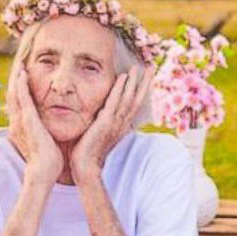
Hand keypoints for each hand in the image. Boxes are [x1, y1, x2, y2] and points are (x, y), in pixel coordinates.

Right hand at [6, 64, 61, 183]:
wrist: (44, 172)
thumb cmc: (48, 162)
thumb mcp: (45, 144)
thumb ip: (45, 136)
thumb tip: (51, 133)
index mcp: (22, 128)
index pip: (19, 106)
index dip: (19, 92)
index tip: (23, 80)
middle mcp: (17, 123)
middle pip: (13, 96)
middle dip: (15, 81)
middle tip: (19, 66)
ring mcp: (21, 121)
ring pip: (14, 93)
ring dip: (16, 78)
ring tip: (20, 64)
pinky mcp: (27, 120)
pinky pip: (22, 97)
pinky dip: (21, 84)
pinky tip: (23, 73)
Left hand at [70, 65, 154, 181]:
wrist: (85, 167)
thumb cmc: (88, 154)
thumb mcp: (98, 136)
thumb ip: (102, 125)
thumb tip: (99, 118)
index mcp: (121, 126)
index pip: (134, 105)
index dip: (141, 91)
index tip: (146, 78)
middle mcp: (121, 123)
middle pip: (136, 100)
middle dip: (144, 83)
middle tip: (151, 68)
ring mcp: (115, 123)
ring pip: (128, 98)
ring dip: (134, 82)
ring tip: (138, 68)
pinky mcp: (106, 122)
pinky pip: (114, 101)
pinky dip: (119, 88)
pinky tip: (123, 76)